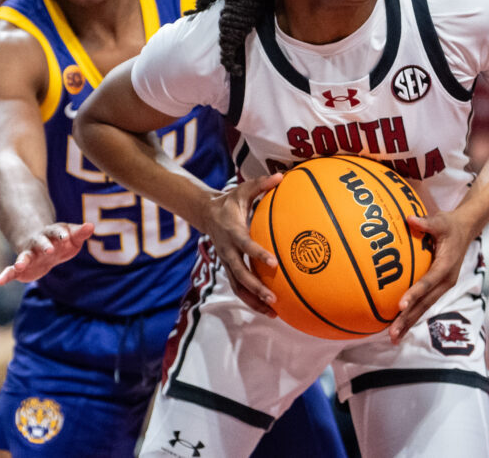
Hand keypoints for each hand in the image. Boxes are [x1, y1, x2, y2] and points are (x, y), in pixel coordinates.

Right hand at [0, 222, 93, 284]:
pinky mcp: (21, 268)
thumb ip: (81, 232)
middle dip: (44, 246)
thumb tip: (91, 225)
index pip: (56, 232)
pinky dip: (4, 276)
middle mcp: (38, 244)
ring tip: (19, 266)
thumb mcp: (72, 237)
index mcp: (52, 235)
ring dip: (22, 261)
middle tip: (49, 250)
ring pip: (24, 257)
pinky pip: (10, 271)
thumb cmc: (62, 242)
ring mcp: (28, 255)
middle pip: (40, 243)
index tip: (66, 236)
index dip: (61, 234)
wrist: (43, 248)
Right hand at [200, 173, 281, 315]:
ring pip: (238, 286)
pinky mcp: (228, 268)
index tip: (273, 262)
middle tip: (273, 298)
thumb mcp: (243, 190)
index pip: (246, 245)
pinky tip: (269, 310)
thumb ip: (261, 184)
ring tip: (273, 312)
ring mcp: (227, 262)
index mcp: (233, 232)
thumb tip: (281, 176)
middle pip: (241, 274)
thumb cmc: (230, 201)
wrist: (206, 214)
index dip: (258, 254)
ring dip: (254, 300)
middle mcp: (228, 251)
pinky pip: (239, 288)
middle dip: (256, 288)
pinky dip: (251, 300)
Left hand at [388, 211, 475, 343]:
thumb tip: (409, 218)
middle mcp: (446, 281)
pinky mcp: (438, 288)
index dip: (414, 293)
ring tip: (393, 338)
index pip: (428, 282)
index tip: (400, 305)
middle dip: (408, 319)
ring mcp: (443, 287)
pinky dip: (412, 315)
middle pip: (425, 303)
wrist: (465, 230)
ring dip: (409, 323)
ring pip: (424, 308)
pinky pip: (424, 304)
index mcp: (446, 267)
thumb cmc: (450, 224)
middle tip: (392, 333)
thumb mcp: (441, 221)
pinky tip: (398, 325)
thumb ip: (426, 222)